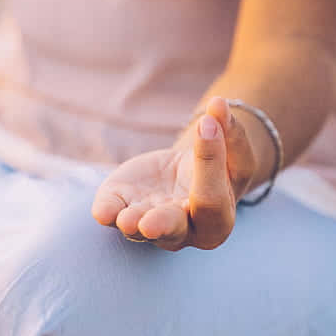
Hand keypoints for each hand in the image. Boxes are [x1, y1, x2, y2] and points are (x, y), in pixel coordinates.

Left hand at [91, 96, 256, 251]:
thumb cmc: (218, 166)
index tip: (206, 125)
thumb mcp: (232, 148)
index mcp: (218, 220)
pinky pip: (112, 212)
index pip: (212, 198)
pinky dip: (108, 211)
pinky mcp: (122, 207)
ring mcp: (149, 223)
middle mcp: (183, 231)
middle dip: (162, 224)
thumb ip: (229, 130)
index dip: (211, 162)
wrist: (186, 174)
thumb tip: (219, 104)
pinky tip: (103, 211)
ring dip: (131, 222)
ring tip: (126, 219)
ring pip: (139, 228)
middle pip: (174, 228)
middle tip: (150, 224)